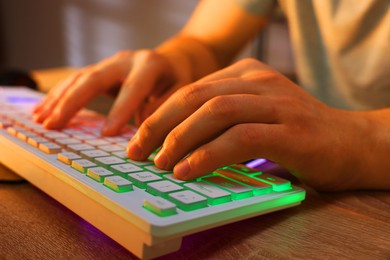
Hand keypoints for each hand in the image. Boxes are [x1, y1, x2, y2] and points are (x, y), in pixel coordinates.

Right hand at [33, 49, 190, 134]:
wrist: (172, 59)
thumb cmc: (177, 80)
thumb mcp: (181, 91)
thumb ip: (165, 107)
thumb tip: (142, 128)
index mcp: (150, 65)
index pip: (133, 88)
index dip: (120, 111)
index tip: (106, 134)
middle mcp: (126, 60)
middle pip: (94, 78)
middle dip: (73, 102)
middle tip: (54, 124)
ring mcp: (110, 63)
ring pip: (79, 78)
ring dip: (59, 99)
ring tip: (41, 119)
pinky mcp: (101, 69)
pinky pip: (76, 81)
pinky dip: (59, 95)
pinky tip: (45, 109)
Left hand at [127, 58, 376, 190]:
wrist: (352, 143)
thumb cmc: (298, 134)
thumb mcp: (255, 115)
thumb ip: (222, 119)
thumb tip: (176, 140)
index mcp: (247, 74)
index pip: (192, 90)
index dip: (160, 114)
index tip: (140, 139)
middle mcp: (259, 81)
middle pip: (196, 97)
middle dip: (160, 124)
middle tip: (138, 151)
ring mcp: (277, 103)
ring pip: (215, 112)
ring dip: (180, 139)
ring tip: (160, 163)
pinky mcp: (290, 131)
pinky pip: (239, 138)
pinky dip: (208, 154)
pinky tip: (188, 169)